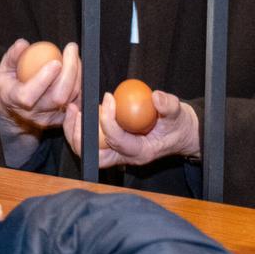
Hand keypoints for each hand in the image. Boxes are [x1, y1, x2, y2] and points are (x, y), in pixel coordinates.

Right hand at [0, 39, 80, 133]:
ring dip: (78, 74)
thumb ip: (12, 56)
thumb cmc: (10, 87)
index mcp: (14, 100)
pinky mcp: (62, 119)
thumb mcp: (4, 70)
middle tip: (71, 49)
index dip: (43, 80)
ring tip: (74, 56)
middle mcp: (33, 113)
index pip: (28, 96)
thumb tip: (23, 44)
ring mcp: (49, 118)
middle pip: (57, 97)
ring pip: (71, 99)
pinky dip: (81, 85)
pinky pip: (78, 102)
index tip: (55, 62)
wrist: (15, 111)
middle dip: (70, 71)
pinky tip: (79, 70)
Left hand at [63, 89, 200, 167]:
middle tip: (77, 111)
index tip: (108, 97)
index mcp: (141, 151)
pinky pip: (91, 142)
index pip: (117, 140)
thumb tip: (156, 97)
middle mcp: (125, 156)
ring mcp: (117, 153)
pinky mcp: (112, 146)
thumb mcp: (179, 114)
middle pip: (94, 155)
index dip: (108, 119)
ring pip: (88, 151)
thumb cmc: (179, 126)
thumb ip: (169, 106)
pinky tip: (80, 109)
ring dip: (76, 131)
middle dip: (80, 135)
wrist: (180, 134)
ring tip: (73, 108)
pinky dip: (82, 128)